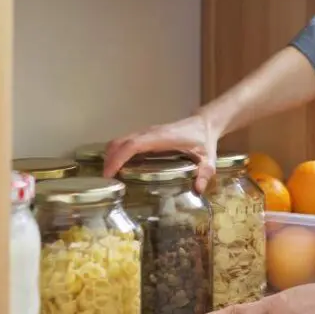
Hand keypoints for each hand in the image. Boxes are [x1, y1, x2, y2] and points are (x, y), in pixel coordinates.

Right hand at [103, 112, 221, 191]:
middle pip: (120, 142)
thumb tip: (198, 190)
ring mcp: (146, 133)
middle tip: (106, 181)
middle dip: (109, 160)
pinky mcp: (146, 135)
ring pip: (120, 141)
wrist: (204, 124)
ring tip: (110, 178)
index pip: (133, 145)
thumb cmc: (204, 141)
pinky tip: (120, 169)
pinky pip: (126, 142)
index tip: (109, 174)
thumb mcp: (208, 160)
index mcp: (162, 138)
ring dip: (111, 156)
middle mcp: (150, 133)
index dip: (118, 158)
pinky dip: (117, 153)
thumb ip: (205, 174)